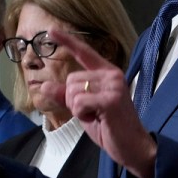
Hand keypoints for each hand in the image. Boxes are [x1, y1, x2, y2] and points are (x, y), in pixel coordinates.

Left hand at [40, 29, 156, 177]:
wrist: (133, 147)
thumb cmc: (111, 128)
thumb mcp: (84, 110)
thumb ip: (67, 97)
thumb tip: (44, 86)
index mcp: (107, 73)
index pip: (84, 53)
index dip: (67, 41)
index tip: (51, 30)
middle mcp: (111, 74)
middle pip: (71, 79)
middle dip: (73, 100)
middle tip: (91, 112)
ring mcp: (113, 85)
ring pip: (73, 91)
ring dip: (78, 109)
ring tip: (97, 116)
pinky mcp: (111, 99)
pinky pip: (79, 103)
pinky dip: (82, 114)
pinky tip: (99, 119)